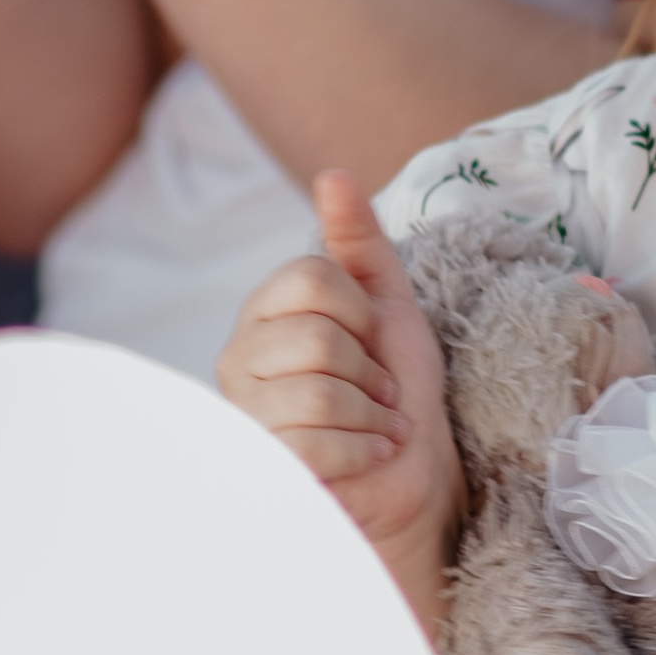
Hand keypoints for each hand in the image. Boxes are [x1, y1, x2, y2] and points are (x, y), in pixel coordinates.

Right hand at [219, 171, 464, 619]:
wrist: (416, 480)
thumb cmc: (401, 396)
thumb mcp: (392, 307)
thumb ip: (360, 242)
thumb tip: (332, 174)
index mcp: (266, 314)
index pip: (310, 277)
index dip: (362, 311)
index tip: (373, 342)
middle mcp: (239, 360)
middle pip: (318, 335)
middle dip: (371, 370)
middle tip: (376, 395)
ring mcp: (243, 416)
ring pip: (318, 388)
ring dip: (371, 414)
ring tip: (372, 427)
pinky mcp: (261, 466)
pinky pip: (316, 440)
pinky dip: (362, 451)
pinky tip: (363, 459)